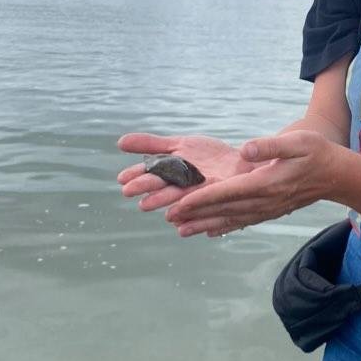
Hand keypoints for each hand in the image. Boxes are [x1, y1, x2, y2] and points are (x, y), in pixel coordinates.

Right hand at [117, 132, 254, 212]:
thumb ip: (152, 145)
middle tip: (129, 190)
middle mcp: (180, 185)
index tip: (122, 179)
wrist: (241, 162)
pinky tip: (175, 218)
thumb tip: (120, 142)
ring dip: (161, 201)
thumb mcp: (180, 144)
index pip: (149, 174)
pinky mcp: (213, 198)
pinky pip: (200, 206)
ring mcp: (196, 194)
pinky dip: (187, 213)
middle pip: (160, 186)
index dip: (136, 176)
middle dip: (145, 188)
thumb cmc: (209, 156)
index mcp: (170, 172)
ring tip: (146, 204)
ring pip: (175, 198)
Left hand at [165, 130, 339, 236]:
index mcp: (266, 183)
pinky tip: (211, 230)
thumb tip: (246, 148)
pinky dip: (224, 226)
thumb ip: (270, 146)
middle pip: (223, 210)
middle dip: (195, 214)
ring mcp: (268, 209)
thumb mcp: (297, 141)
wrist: (338, 175)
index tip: (180, 203)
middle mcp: (264, 201)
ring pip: (230, 219)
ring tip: (181, 229)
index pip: (227, 192)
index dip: (201, 198)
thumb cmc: (317, 152)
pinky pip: (242, 221)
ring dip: (205, 223)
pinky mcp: (271, 211)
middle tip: (169, 217)